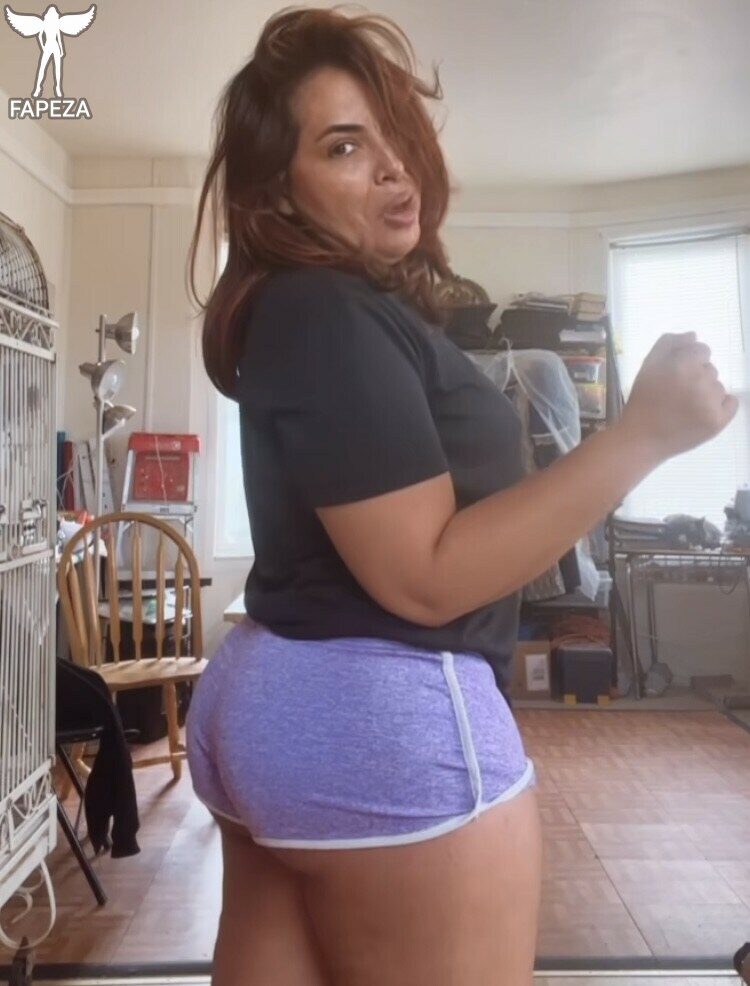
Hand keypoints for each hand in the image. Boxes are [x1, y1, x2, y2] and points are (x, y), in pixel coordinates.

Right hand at [620, 331, 738, 460]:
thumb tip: (693, 336)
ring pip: (718, 386)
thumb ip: (668, 344)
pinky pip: (731, 403)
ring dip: (706, 393)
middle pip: (710, 369)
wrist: (641, 439)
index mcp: (681, 364)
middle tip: (676, 395)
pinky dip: (721, 406)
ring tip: (685, 407)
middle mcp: (699, 380)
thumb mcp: (647, 366)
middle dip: (696, 378)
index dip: (688, 362)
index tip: (675, 377)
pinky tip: (701, 413)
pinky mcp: (717, 421)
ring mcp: (710, 402)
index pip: (701, 350)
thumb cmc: (642, 400)